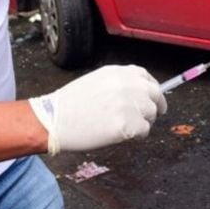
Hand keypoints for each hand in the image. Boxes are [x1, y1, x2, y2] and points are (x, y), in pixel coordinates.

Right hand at [28, 65, 166, 154]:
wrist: (54, 120)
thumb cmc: (69, 104)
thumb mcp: (97, 81)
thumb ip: (118, 84)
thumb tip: (136, 94)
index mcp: (119, 72)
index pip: (146, 78)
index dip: (150, 91)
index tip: (152, 99)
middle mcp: (128, 84)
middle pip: (155, 95)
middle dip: (154, 107)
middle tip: (149, 118)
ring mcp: (129, 104)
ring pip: (151, 114)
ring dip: (142, 122)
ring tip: (122, 126)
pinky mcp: (128, 124)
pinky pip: (144, 131)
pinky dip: (136, 136)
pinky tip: (119, 135)